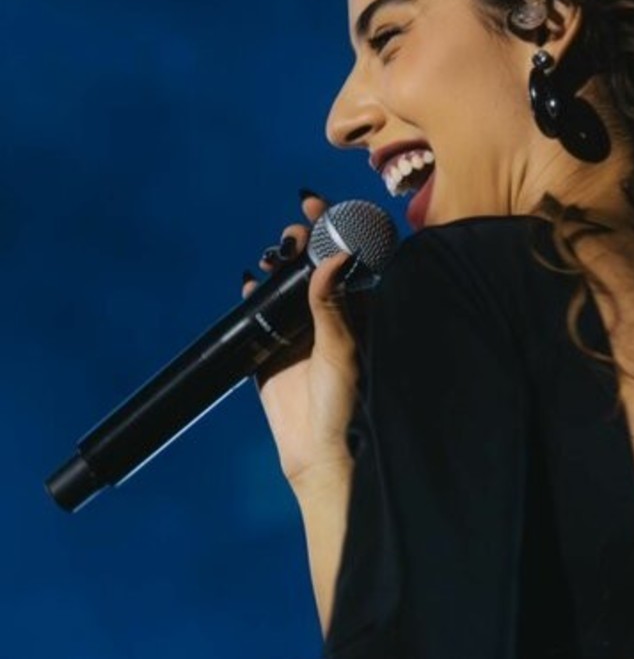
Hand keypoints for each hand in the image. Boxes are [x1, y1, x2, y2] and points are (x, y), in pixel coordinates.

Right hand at [241, 192, 360, 490]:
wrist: (319, 454)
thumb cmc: (348, 406)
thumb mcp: (343, 352)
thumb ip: (333, 306)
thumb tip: (331, 259)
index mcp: (357, 312)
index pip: (344, 258)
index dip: (331, 228)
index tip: (315, 204)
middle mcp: (328, 316)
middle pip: (310, 264)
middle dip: (299, 241)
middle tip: (291, 235)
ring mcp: (296, 331)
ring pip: (282, 284)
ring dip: (276, 264)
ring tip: (273, 259)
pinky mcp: (268, 349)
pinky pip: (255, 313)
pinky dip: (251, 294)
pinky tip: (251, 284)